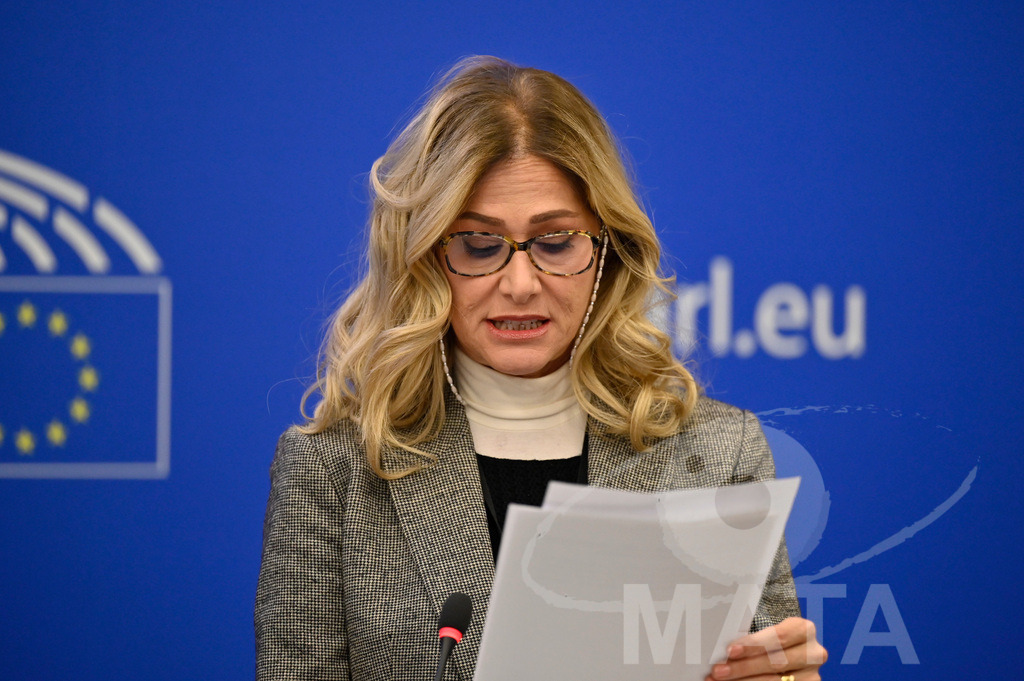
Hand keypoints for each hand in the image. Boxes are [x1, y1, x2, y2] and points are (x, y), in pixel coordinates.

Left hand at [706, 617, 826, 680]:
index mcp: (804, 630)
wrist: (790, 653)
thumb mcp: (768, 635)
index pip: (778, 637)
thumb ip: (753, 639)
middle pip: (775, 662)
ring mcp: (812, 675)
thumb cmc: (773, 642)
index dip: (754, 645)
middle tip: (718, 671)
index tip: (730, 651)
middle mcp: (813, 653)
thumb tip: (720, 648)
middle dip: (743, 668)